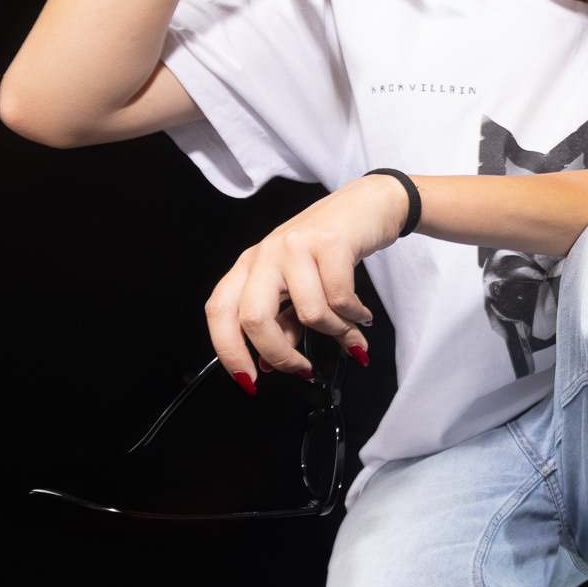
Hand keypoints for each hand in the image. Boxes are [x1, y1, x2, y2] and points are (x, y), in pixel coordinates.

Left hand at [204, 174, 411, 383]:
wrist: (366, 204)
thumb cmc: (328, 247)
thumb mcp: (297, 285)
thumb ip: (282, 322)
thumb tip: (268, 362)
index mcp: (249, 266)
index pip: (220, 311)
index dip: (229, 352)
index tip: (249, 381)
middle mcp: (265, 253)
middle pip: (253, 317)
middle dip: (279, 356)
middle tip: (302, 371)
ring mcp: (295, 245)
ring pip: (308, 313)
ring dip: (335, 332)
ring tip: (349, 332)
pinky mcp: (329, 242)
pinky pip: (340, 299)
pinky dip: (354, 317)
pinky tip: (361, 314)